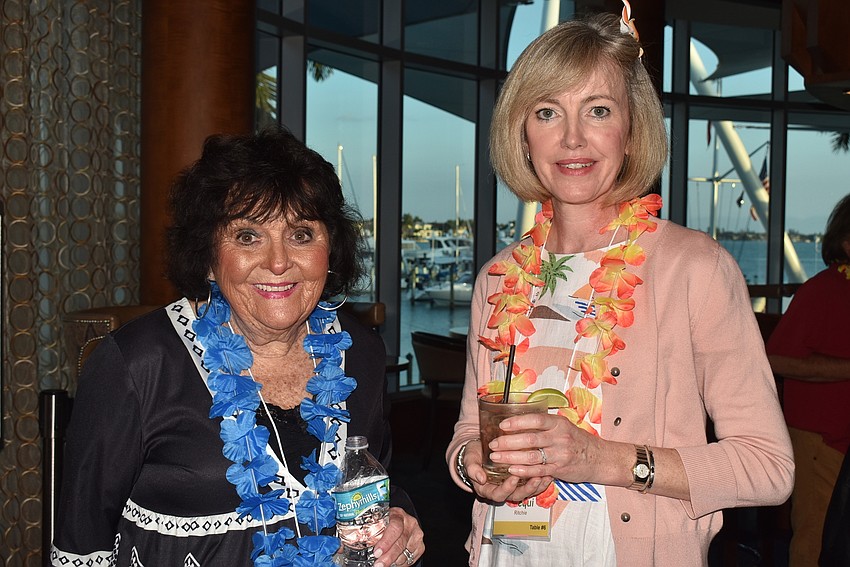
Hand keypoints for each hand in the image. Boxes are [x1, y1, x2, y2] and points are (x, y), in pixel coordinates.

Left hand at [373, 507, 424, 566]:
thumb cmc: (388, 522)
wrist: (402, 521)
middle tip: (378, 564)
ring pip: (405, 553)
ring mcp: (417, 535)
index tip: (377, 552)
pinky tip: (393, 562)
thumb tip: (351, 546)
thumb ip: (371, 531)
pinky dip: (400, 564)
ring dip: (393, 561)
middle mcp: (410, 524)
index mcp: (398, 515)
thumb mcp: (380, 520)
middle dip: (388, 556)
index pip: (395, 527)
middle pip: (400, 543)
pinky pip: (410, 559)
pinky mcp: (420, 546)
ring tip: (383, 563)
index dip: (386, 542)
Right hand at [462, 439, 552, 502]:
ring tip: (545, 475)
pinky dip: (542, 480)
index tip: (513, 477)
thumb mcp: (469, 459)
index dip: (507, 488)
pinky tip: (548, 471)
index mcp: (488, 489)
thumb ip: (472, 468)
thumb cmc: (474, 455)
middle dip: (527, 488)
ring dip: (537, 485)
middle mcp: (502, 490)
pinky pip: (533, 484)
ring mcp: (513, 486)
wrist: (480, 449)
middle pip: (517, 496)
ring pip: (527, 492)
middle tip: (535, 478)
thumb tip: (480, 478)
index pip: (499, 495)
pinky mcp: (522, 480)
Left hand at [488, 412, 620, 486]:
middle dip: (508, 442)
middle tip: (493, 444)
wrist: (598, 458)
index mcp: (559, 424)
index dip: (518, 422)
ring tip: (496, 457)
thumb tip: (519, 419)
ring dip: (511, 457)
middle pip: (530, 439)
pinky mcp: (559, 470)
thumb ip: (545, 424)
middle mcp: (560, 438)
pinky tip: (511, 470)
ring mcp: (560, 455)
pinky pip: (538, 470)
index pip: (536, 420)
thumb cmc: (578, 441)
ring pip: (531, 456)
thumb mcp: (564, 426)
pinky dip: (523, 471)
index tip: (502, 425)